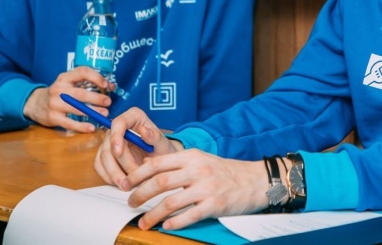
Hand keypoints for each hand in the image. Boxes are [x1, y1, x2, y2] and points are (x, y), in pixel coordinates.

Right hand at [22, 66, 112, 130]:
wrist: (35, 104)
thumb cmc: (59, 93)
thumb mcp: (69, 84)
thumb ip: (88, 83)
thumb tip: (111, 86)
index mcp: (65, 78)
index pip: (82, 72)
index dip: (95, 77)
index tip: (106, 84)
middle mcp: (58, 89)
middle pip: (81, 93)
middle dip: (97, 98)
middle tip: (108, 102)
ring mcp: (54, 104)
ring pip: (76, 108)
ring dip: (93, 112)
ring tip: (104, 114)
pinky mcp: (52, 117)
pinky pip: (69, 123)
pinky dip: (81, 126)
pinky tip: (91, 127)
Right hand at [94, 107, 179, 185]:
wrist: (162, 162)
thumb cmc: (163, 149)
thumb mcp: (164, 144)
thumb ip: (155, 137)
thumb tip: (144, 131)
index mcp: (133, 117)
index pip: (118, 123)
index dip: (116, 137)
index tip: (118, 153)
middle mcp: (118, 127)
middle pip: (109, 144)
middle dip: (118, 164)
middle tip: (130, 179)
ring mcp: (110, 141)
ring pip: (103, 157)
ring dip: (113, 173)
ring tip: (126, 185)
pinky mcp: (105, 155)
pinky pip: (100, 166)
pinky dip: (108, 176)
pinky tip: (119, 183)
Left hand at [123, 149, 268, 230]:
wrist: (256, 180)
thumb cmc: (226, 171)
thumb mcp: (201, 159)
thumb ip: (177, 162)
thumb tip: (149, 164)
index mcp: (192, 156)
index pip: (157, 163)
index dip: (137, 174)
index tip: (125, 184)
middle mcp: (198, 169)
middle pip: (160, 182)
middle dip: (140, 195)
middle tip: (130, 204)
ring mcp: (206, 187)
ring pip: (171, 202)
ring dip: (153, 214)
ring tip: (144, 222)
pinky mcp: (214, 204)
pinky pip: (189, 215)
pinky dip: (175, 222)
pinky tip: (166, 226)